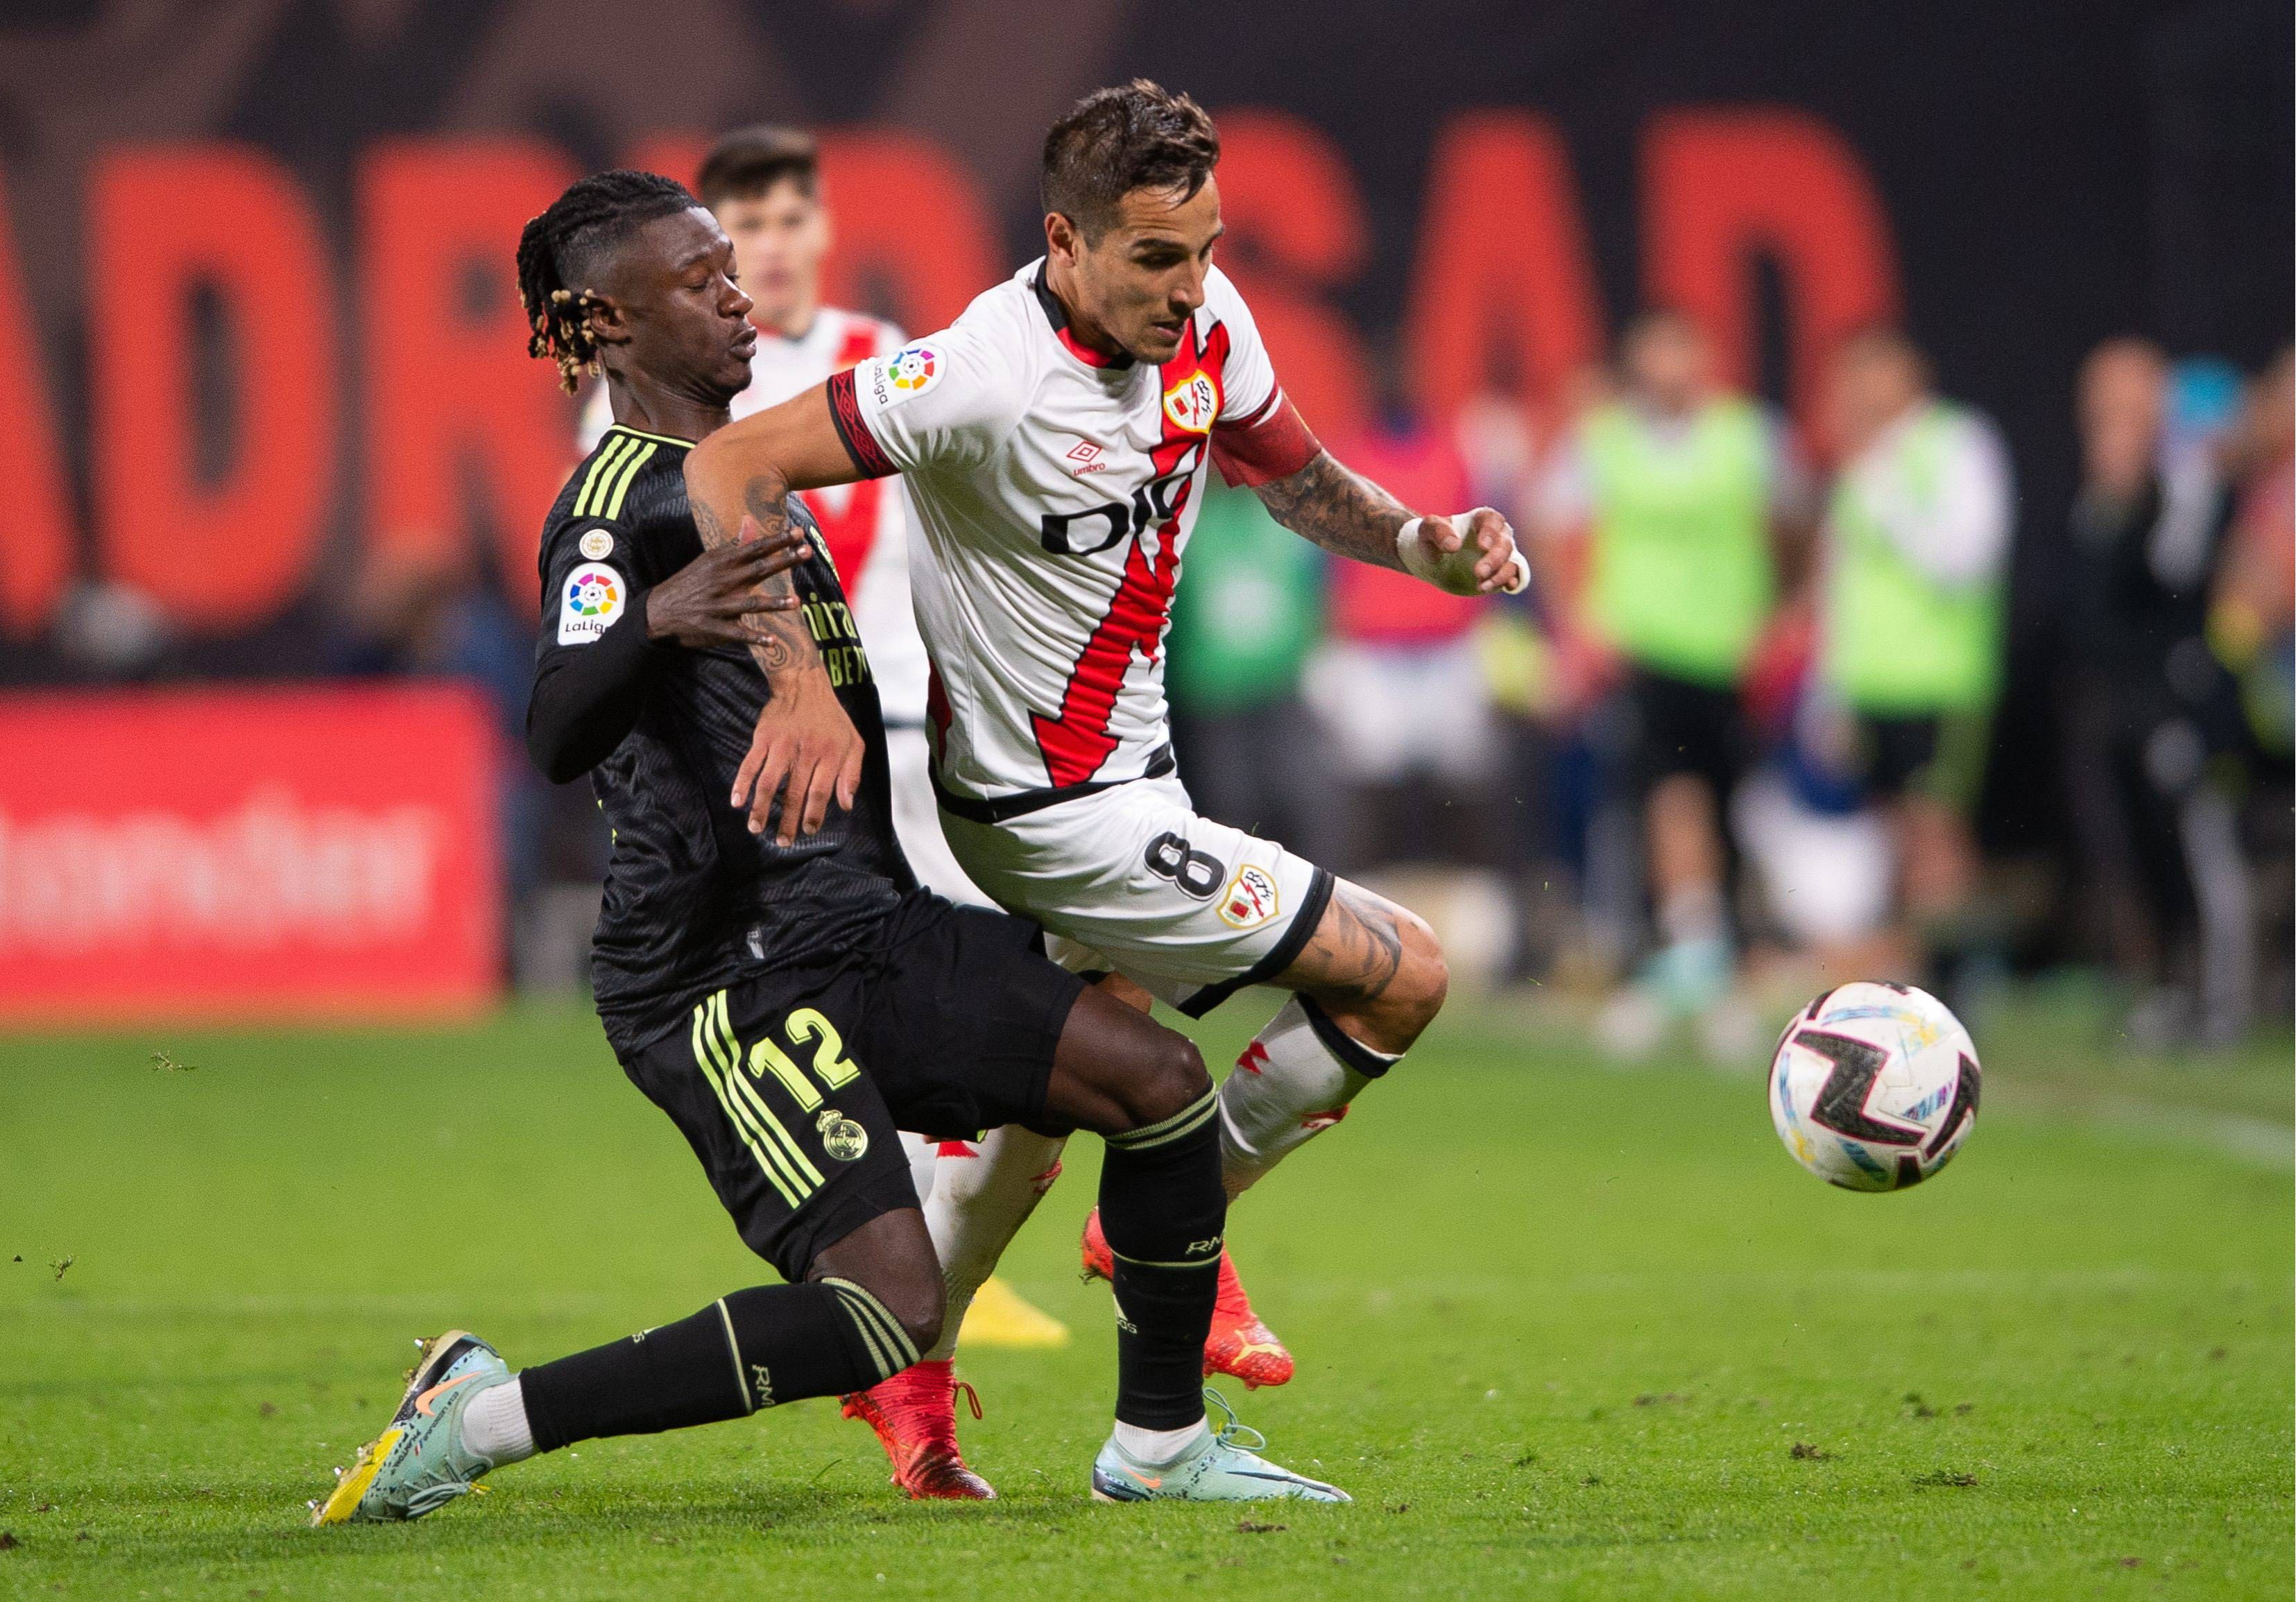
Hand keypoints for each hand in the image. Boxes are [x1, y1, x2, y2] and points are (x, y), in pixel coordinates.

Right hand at [645, 516, 809, 648]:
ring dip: (774, 603)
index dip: (777, 540)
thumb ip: (734, 544)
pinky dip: (754, 638)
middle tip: (806, 552)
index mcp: (722, 563)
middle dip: (783, 560)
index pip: (754, 548)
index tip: (799, 532)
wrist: (659, 611)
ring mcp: (719, 606)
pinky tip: (773, 642)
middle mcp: (722, 582)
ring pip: (750, 604)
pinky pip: (737, 633)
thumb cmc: (691, 582)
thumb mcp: (709, 560)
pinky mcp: (715, 627)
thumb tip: (750, 520)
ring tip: (796, 602)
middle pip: (757, 570)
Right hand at [731, 667, 865, 844]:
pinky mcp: (763, 738)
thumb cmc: (832, 719)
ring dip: (760, 808)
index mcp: (831, 754)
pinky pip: (750, 764)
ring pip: (769, 783)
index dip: (814, 814)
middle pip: (794, 793)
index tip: (808, 831)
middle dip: (787, 821)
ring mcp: (782, 744)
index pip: (820, 791)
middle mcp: (806, 751)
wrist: (804, 684)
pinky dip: (741, 784)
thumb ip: (852, 774)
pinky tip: (737, 802)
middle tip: (782, 842)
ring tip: (756, 829)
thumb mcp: (853, 742)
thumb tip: (846, 806)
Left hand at [1397, 507, 1529, 595]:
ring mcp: (1500, 555)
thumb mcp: (1427, 530)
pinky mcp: (1500, 572)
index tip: (1482, 546)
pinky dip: (1513, 581)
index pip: (1492, 520)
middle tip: (1478, 572)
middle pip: (1504, 544)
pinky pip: (1514, 575)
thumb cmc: (1431, 539)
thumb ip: (1438, 531)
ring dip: (1500, 575)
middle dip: (1494, 559)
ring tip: (1480, 587)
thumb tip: (1454, 545)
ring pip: (1510, 562)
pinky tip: (1508, 587)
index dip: (1491, 532)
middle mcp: (1496, 535)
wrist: (1433, 560)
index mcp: (1480, 519)